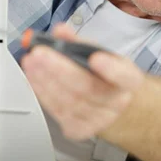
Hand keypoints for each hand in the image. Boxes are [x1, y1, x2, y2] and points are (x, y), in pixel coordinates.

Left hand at [20, 24, 144, 140]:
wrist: (116, 109)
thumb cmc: (108, 78)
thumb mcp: (103, 55)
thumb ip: (81, 42)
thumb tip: (60, 31)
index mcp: (129, 80)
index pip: (124, 77)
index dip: (111, 69)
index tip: (96, 58)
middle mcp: (117, 102)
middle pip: (88, 88)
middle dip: (60, 69)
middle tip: (40, 53)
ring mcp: (99, 119)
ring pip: (69, 101)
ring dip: (45, 80)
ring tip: (31, 63)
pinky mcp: (81, 129)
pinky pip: (58, 112)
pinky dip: (42, 92)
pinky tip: (34, 78)